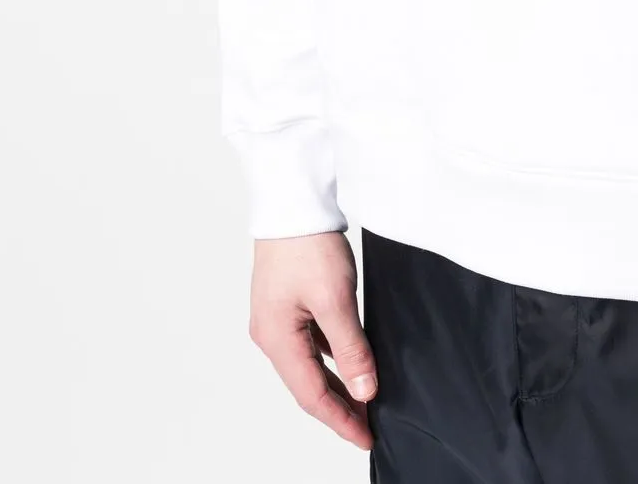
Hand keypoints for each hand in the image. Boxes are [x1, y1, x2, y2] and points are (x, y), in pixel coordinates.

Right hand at [248, 232, 377, 449]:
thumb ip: (350, 347)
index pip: (311, 395)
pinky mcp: (287, 303)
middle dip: (338, 407)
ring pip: (309, 364)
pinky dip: (330, 358)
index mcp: (276, 338)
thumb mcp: (335, 299)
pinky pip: (309, 342)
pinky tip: (349, 361)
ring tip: (364, 398)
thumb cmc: (306, 244)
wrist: (292, 201)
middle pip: (307, 384)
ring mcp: (276, 318)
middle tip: (368, 424)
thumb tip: (363, 388)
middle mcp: (270, 334)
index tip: (365, 437)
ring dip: (335, 383)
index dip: (340, 420)